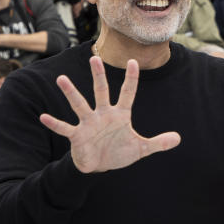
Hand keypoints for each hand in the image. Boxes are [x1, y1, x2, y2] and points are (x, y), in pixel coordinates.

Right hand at [39, 57, 180, 172]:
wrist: (101, 166)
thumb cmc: (119, 152)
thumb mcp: (142, 149)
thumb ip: (159, 143)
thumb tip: (179, 139)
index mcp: (120, 115)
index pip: (128, 93)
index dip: (131, 79)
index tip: (134, 62)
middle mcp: (103, 114)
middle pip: (101, 92)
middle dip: (99, 76)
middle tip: (94, 57)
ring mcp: (89, 123)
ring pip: (80, 105)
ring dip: (71, 93)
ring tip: (61, 79)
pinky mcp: (77, 136)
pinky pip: (65, 128)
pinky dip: (54, 123)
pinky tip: (44, 117)